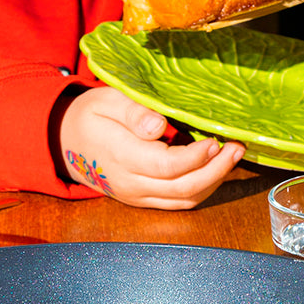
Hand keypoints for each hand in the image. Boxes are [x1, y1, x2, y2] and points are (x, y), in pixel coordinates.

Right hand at [58, 86, 243, 209]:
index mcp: (120, 156)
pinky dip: (201, 188)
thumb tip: (158, 127)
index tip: (216, 141)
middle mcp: (130, 183)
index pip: (165, 166)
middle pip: (181, 189)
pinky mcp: (144, 199)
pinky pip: (178, 202)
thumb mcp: (106, 100)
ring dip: (214, 181)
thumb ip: (133, 112)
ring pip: (184, 200)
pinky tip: (216, 168)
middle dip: (216, 171)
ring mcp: (137, 196)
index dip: (195, 158)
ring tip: (234, 155)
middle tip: (237, 147)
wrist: (66, 142)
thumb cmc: (91, 115)